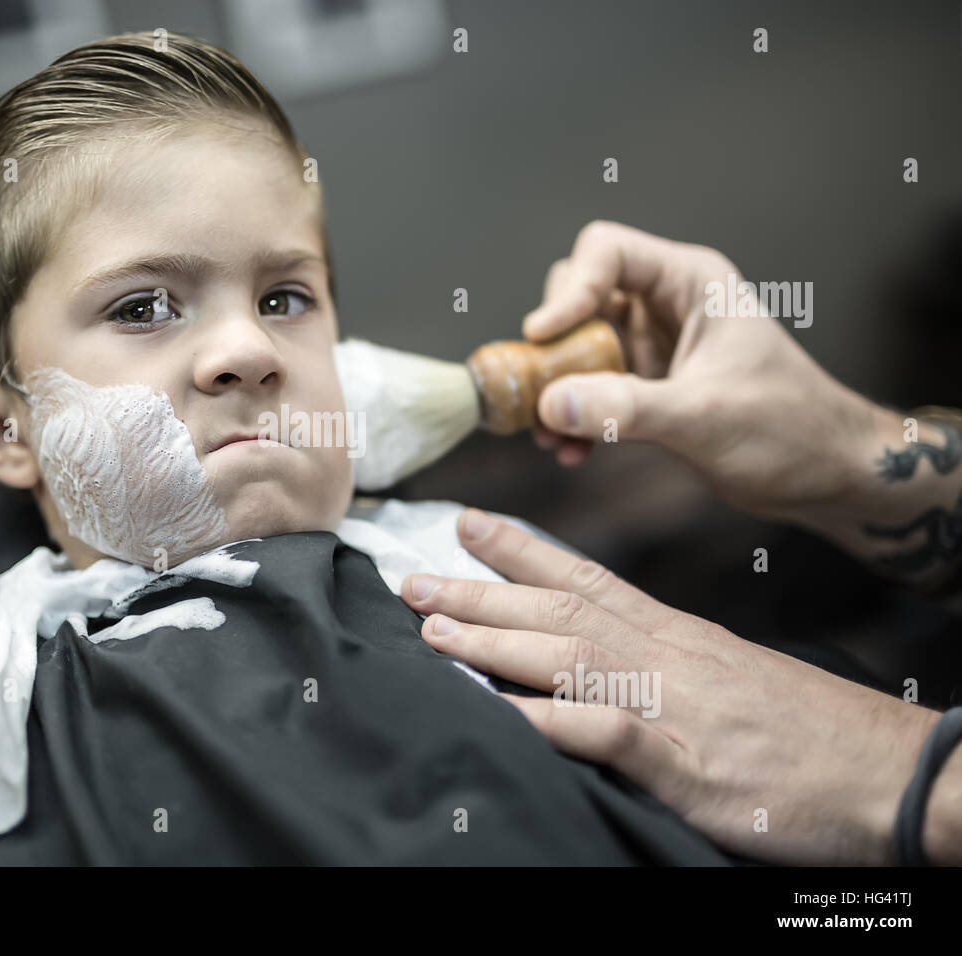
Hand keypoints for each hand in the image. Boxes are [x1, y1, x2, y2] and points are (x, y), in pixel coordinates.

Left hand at [402, 508, 945, 864]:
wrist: (890, 771)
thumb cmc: (807, 733)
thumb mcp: (724, 683)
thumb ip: (661, 668)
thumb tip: (602, 664)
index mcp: (674, 635)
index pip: (584, 576)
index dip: (519, 550)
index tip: (465, 524)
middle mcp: (665, 656)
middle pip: (557, 612)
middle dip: (478, 593)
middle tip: (412, 579)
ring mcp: (674, 705)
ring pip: (570, 657)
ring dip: (496, 643)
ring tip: (431, 631)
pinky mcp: (688, 762)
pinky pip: (609, 735)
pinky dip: (553, 721)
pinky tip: (504, 715)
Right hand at [523, 221, 900, 525]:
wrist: (824, 474)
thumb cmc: (790, 428)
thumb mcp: (704, 415)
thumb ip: (626, 407)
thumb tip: (551, 403)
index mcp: (691, 283)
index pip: (606, 252)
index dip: (569, 289)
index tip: (543, 337)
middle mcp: (666, 305)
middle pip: (579, 296)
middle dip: (554, 345)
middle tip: (541, 389)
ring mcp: (654, 347)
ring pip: (578, 347)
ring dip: (557, 389)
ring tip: (549, 435)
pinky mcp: (647, 388)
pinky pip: (591, 390)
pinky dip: (575, 417)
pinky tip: (572, 452)